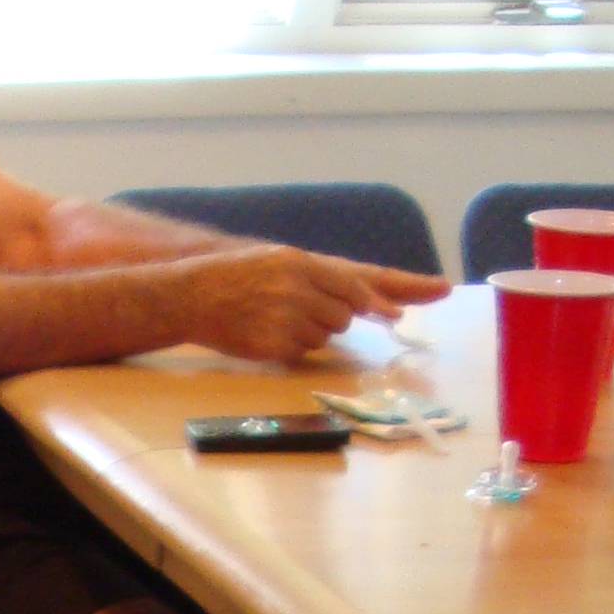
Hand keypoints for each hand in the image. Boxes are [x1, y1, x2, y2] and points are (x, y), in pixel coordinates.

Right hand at [178, 245, 448, 361]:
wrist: (190, 294)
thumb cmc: (239, 278)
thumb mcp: (280, 262)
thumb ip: (323, 279)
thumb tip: (370, 303)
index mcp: (301, 261)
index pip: (356, 280)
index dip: (391, 294)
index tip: (423, 300)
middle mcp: (297, 287)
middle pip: (345, 313)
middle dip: (333, 315)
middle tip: (298, 308)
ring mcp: (285, 317)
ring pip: (327, 335)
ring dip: (311, 331)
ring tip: (274, 316)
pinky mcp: (274, 343)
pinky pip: (303, 351)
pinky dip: (291, 346)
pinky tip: (264, 332)